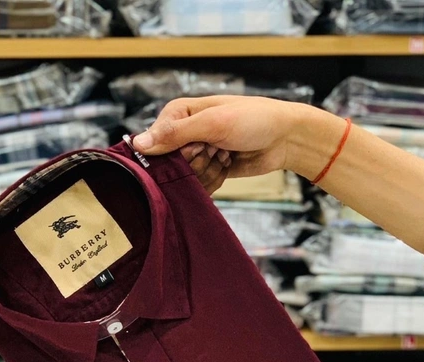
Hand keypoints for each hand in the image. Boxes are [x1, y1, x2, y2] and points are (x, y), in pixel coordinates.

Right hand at [134, 96, 303, 192]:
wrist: (286, 138)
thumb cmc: (254, 120)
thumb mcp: (212, 123)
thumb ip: (174, 134)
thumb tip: (137, 143)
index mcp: (180, 114)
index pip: (155, 142)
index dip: (174, 151)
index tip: (199, 146)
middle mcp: (185, 133)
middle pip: (170, 164)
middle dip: (195, 161)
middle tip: (216, 149)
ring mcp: (198, 153)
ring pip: (185, 178)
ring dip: (208, 171)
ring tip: (225, 155)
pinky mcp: (209, 170)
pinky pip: (199, 186)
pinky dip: (214, 180)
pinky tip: (228, 165)